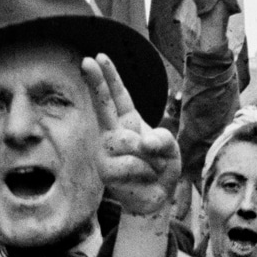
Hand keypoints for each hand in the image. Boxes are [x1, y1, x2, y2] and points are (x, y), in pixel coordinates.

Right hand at [83, 54, 180, 216]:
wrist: (156, 198)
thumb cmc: (161, 169)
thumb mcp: (170, 149)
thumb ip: (163, 139)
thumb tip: (144, 143)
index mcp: (129, 122)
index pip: (118, 96)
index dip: (110, 77)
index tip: (98, 57)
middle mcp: (113, 133)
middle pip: (103, 104)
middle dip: (96, 82)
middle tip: (85, 60)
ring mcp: (105, 151)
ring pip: (128, 142)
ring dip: (149, 157)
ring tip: (150, 168)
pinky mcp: (105, 170)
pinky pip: (130, 163)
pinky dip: (144, 171)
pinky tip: (141, 178)